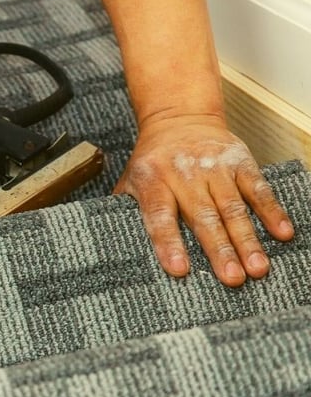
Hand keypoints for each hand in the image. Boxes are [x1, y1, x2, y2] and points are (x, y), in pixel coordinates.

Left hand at [114, 114, 294, 285]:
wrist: (178, 117)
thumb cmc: (153, 160)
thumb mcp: (130, 180)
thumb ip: (124, 211)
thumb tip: (113, 248)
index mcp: (153, 180)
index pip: (159, 215)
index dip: (168, 242)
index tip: (179, 269)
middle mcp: (185, 174)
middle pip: (203, 216)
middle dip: (219, 250)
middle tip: (232, 279)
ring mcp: (215, 168)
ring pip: (233, 207)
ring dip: (247, 239)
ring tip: (257, 267)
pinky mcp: (240, 161)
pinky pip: (258, 188)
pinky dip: (272, 211)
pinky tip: (282, 233)